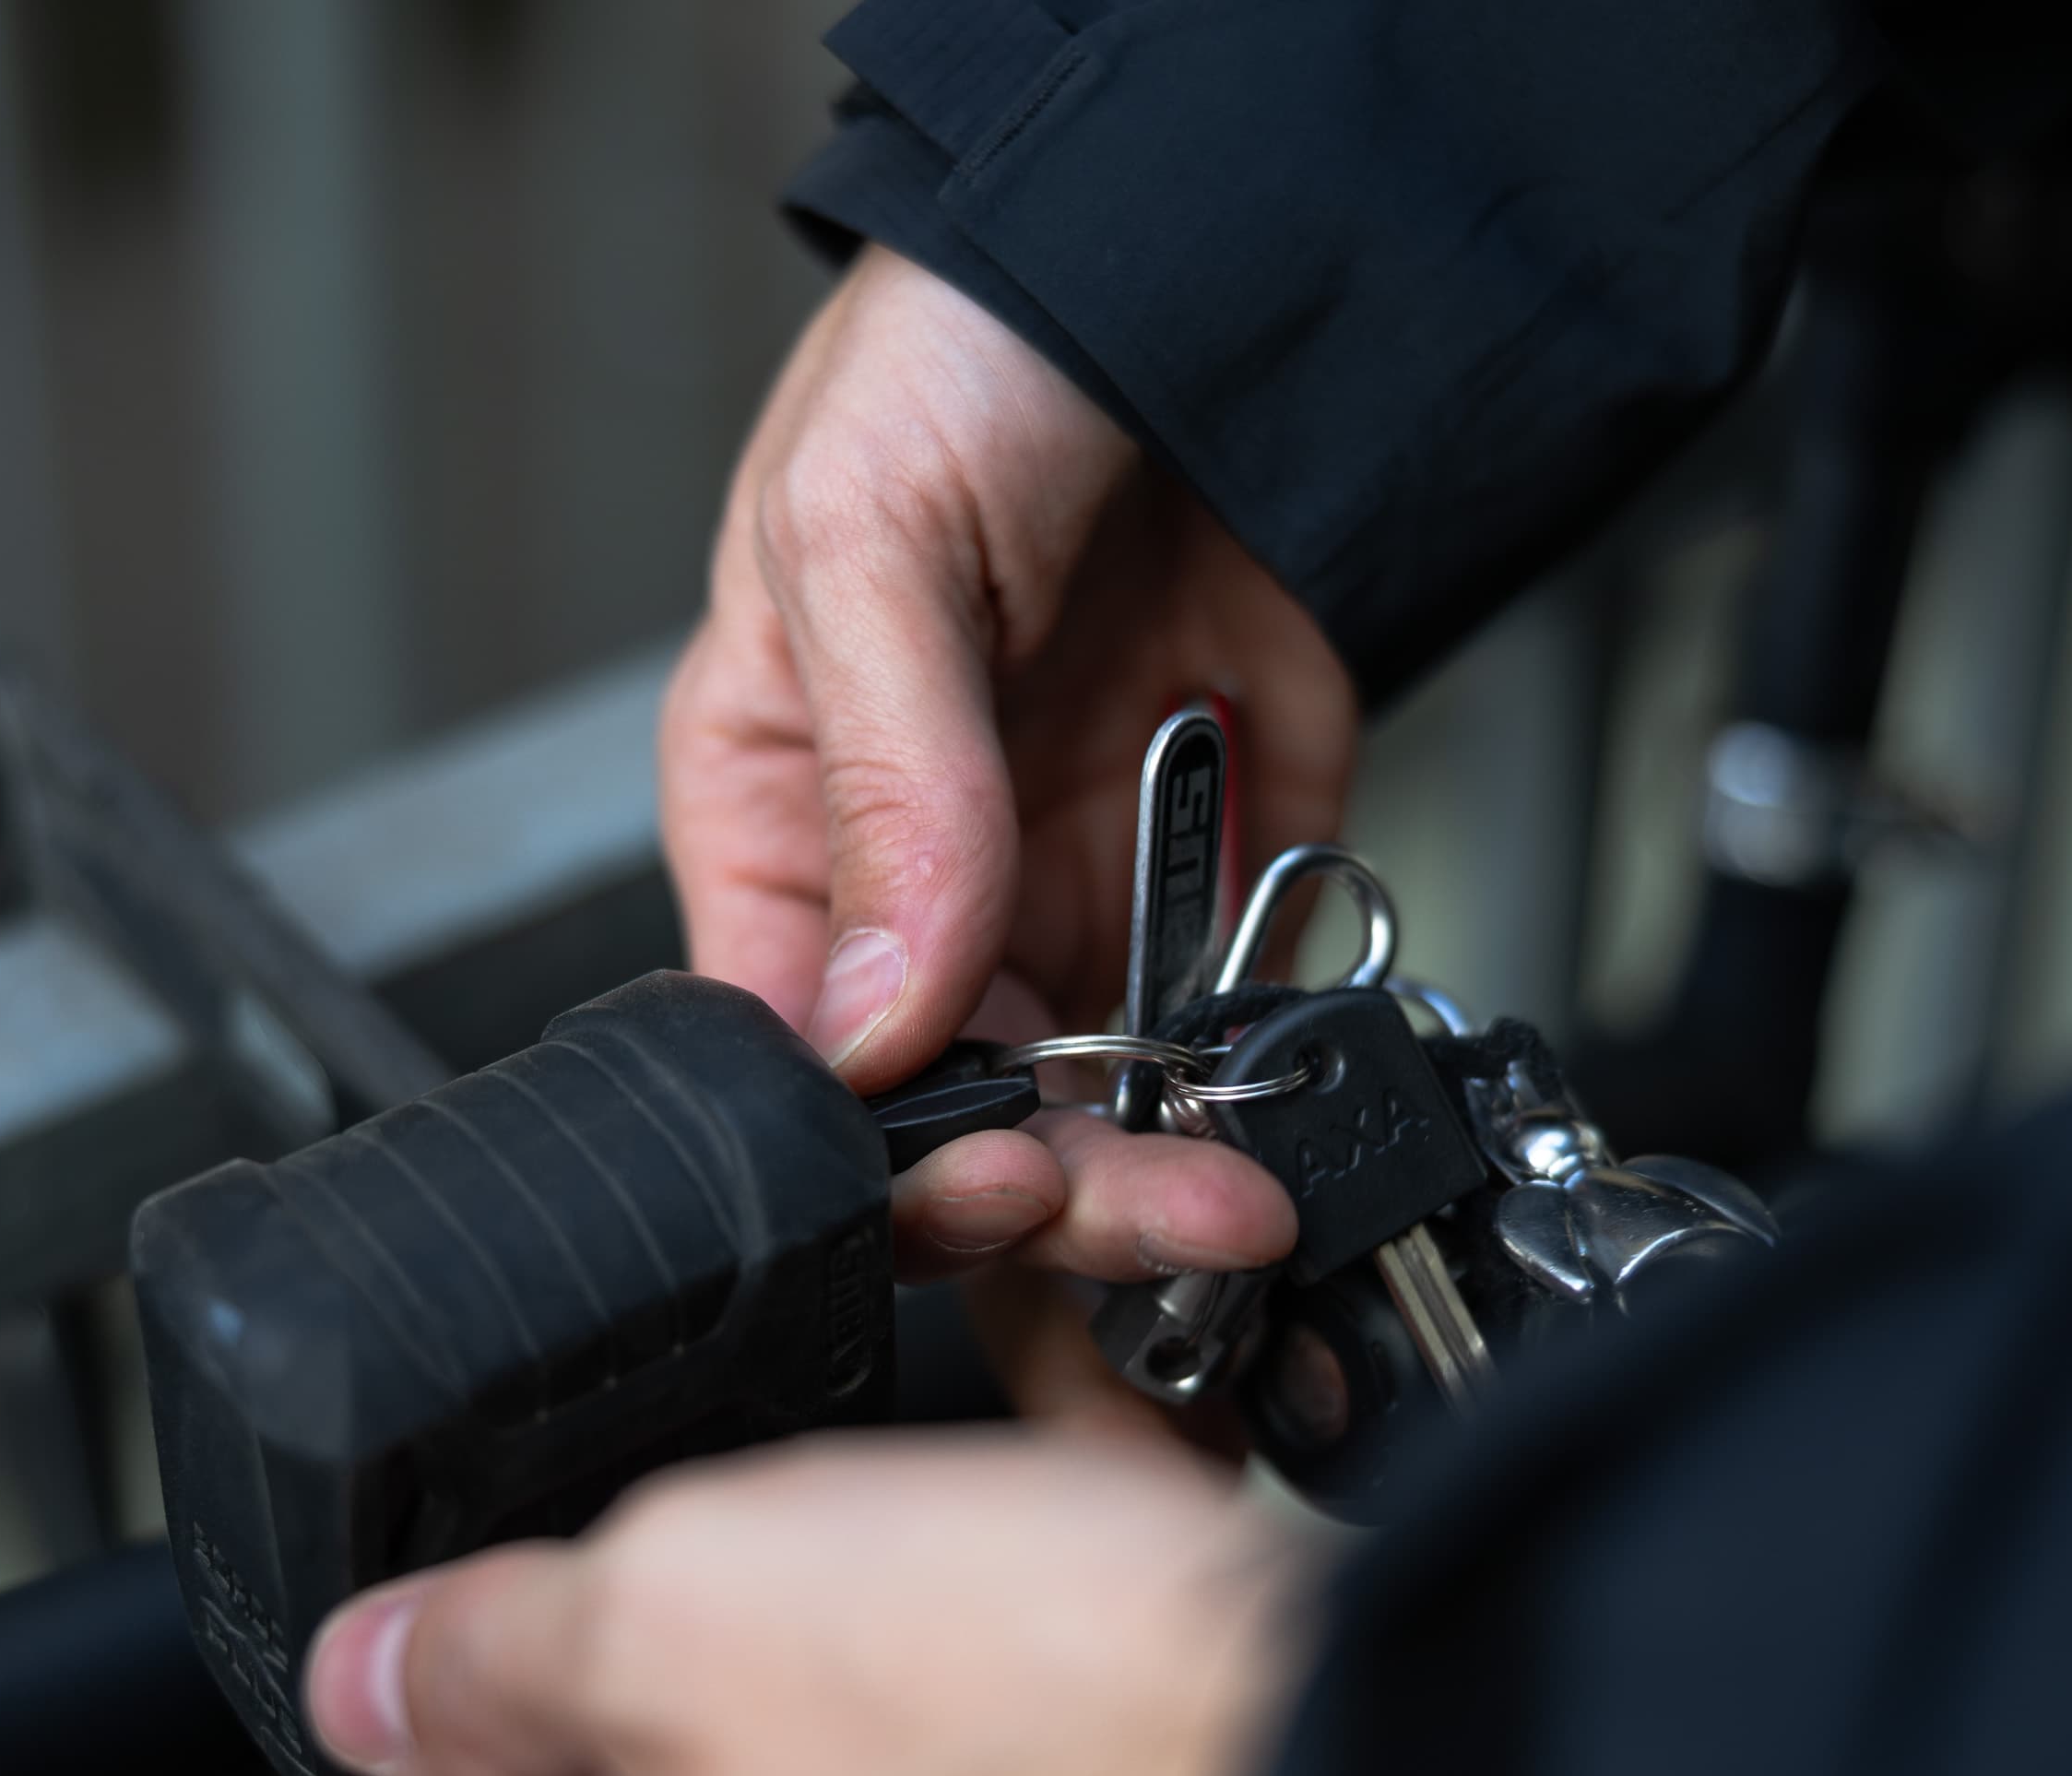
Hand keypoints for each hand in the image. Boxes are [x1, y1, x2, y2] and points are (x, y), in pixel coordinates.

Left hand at [246, 1434, 1314, 1775]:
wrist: (1356, 1756)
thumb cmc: (1037, 1740)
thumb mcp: (685, 1625)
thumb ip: (498, 1655)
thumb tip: (366, 1691)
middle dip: (596, 1626)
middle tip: (570, 1533)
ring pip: (808, 1680)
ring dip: (812, 1517)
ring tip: (822, 1404)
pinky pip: (977, 1635)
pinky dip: (986, 1504)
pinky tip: (1014, 1381)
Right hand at [660, 246, 1356, 1286]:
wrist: (1205, 263)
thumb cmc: (968, 351)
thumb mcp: (867, 537)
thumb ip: (885, 784)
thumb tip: (874, 1008)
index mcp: (780, 819)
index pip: (793, 1051)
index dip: (879, 1151)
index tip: (985, 1175)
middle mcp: (920, 883)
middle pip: (953, 1116)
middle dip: (1049, 1199)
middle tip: (1157, 1215)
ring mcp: (1072, 885)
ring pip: (1098, 1111)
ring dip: (1168, 1186)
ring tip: (1238, 1213)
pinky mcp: (1217, 867)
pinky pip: (1234, 1021)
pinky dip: (1268, 1085)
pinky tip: (1291, 1126)